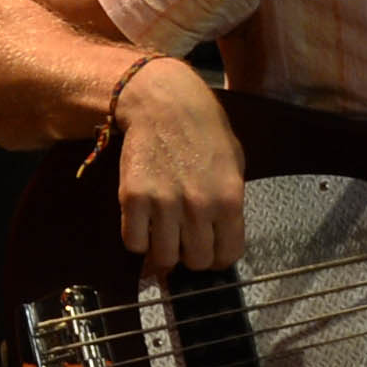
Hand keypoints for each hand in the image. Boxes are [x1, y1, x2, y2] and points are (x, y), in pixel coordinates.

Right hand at [111, 58, 247, 273]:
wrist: (165, 105)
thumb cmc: (204, 132)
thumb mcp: (234, 166)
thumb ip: (228, 204)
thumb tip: (219, 237)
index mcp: (229, 199)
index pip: (228, 255)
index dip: (219, 256)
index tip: (211, 249)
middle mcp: (198, 206)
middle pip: (197, 261)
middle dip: (192, 255)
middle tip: (186, 240)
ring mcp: (163, 204)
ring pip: (164, 258)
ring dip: (164, 252)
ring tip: (164, 235)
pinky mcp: (133, 198)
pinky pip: (133, 242)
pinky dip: (138, 240)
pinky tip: (144, 225)